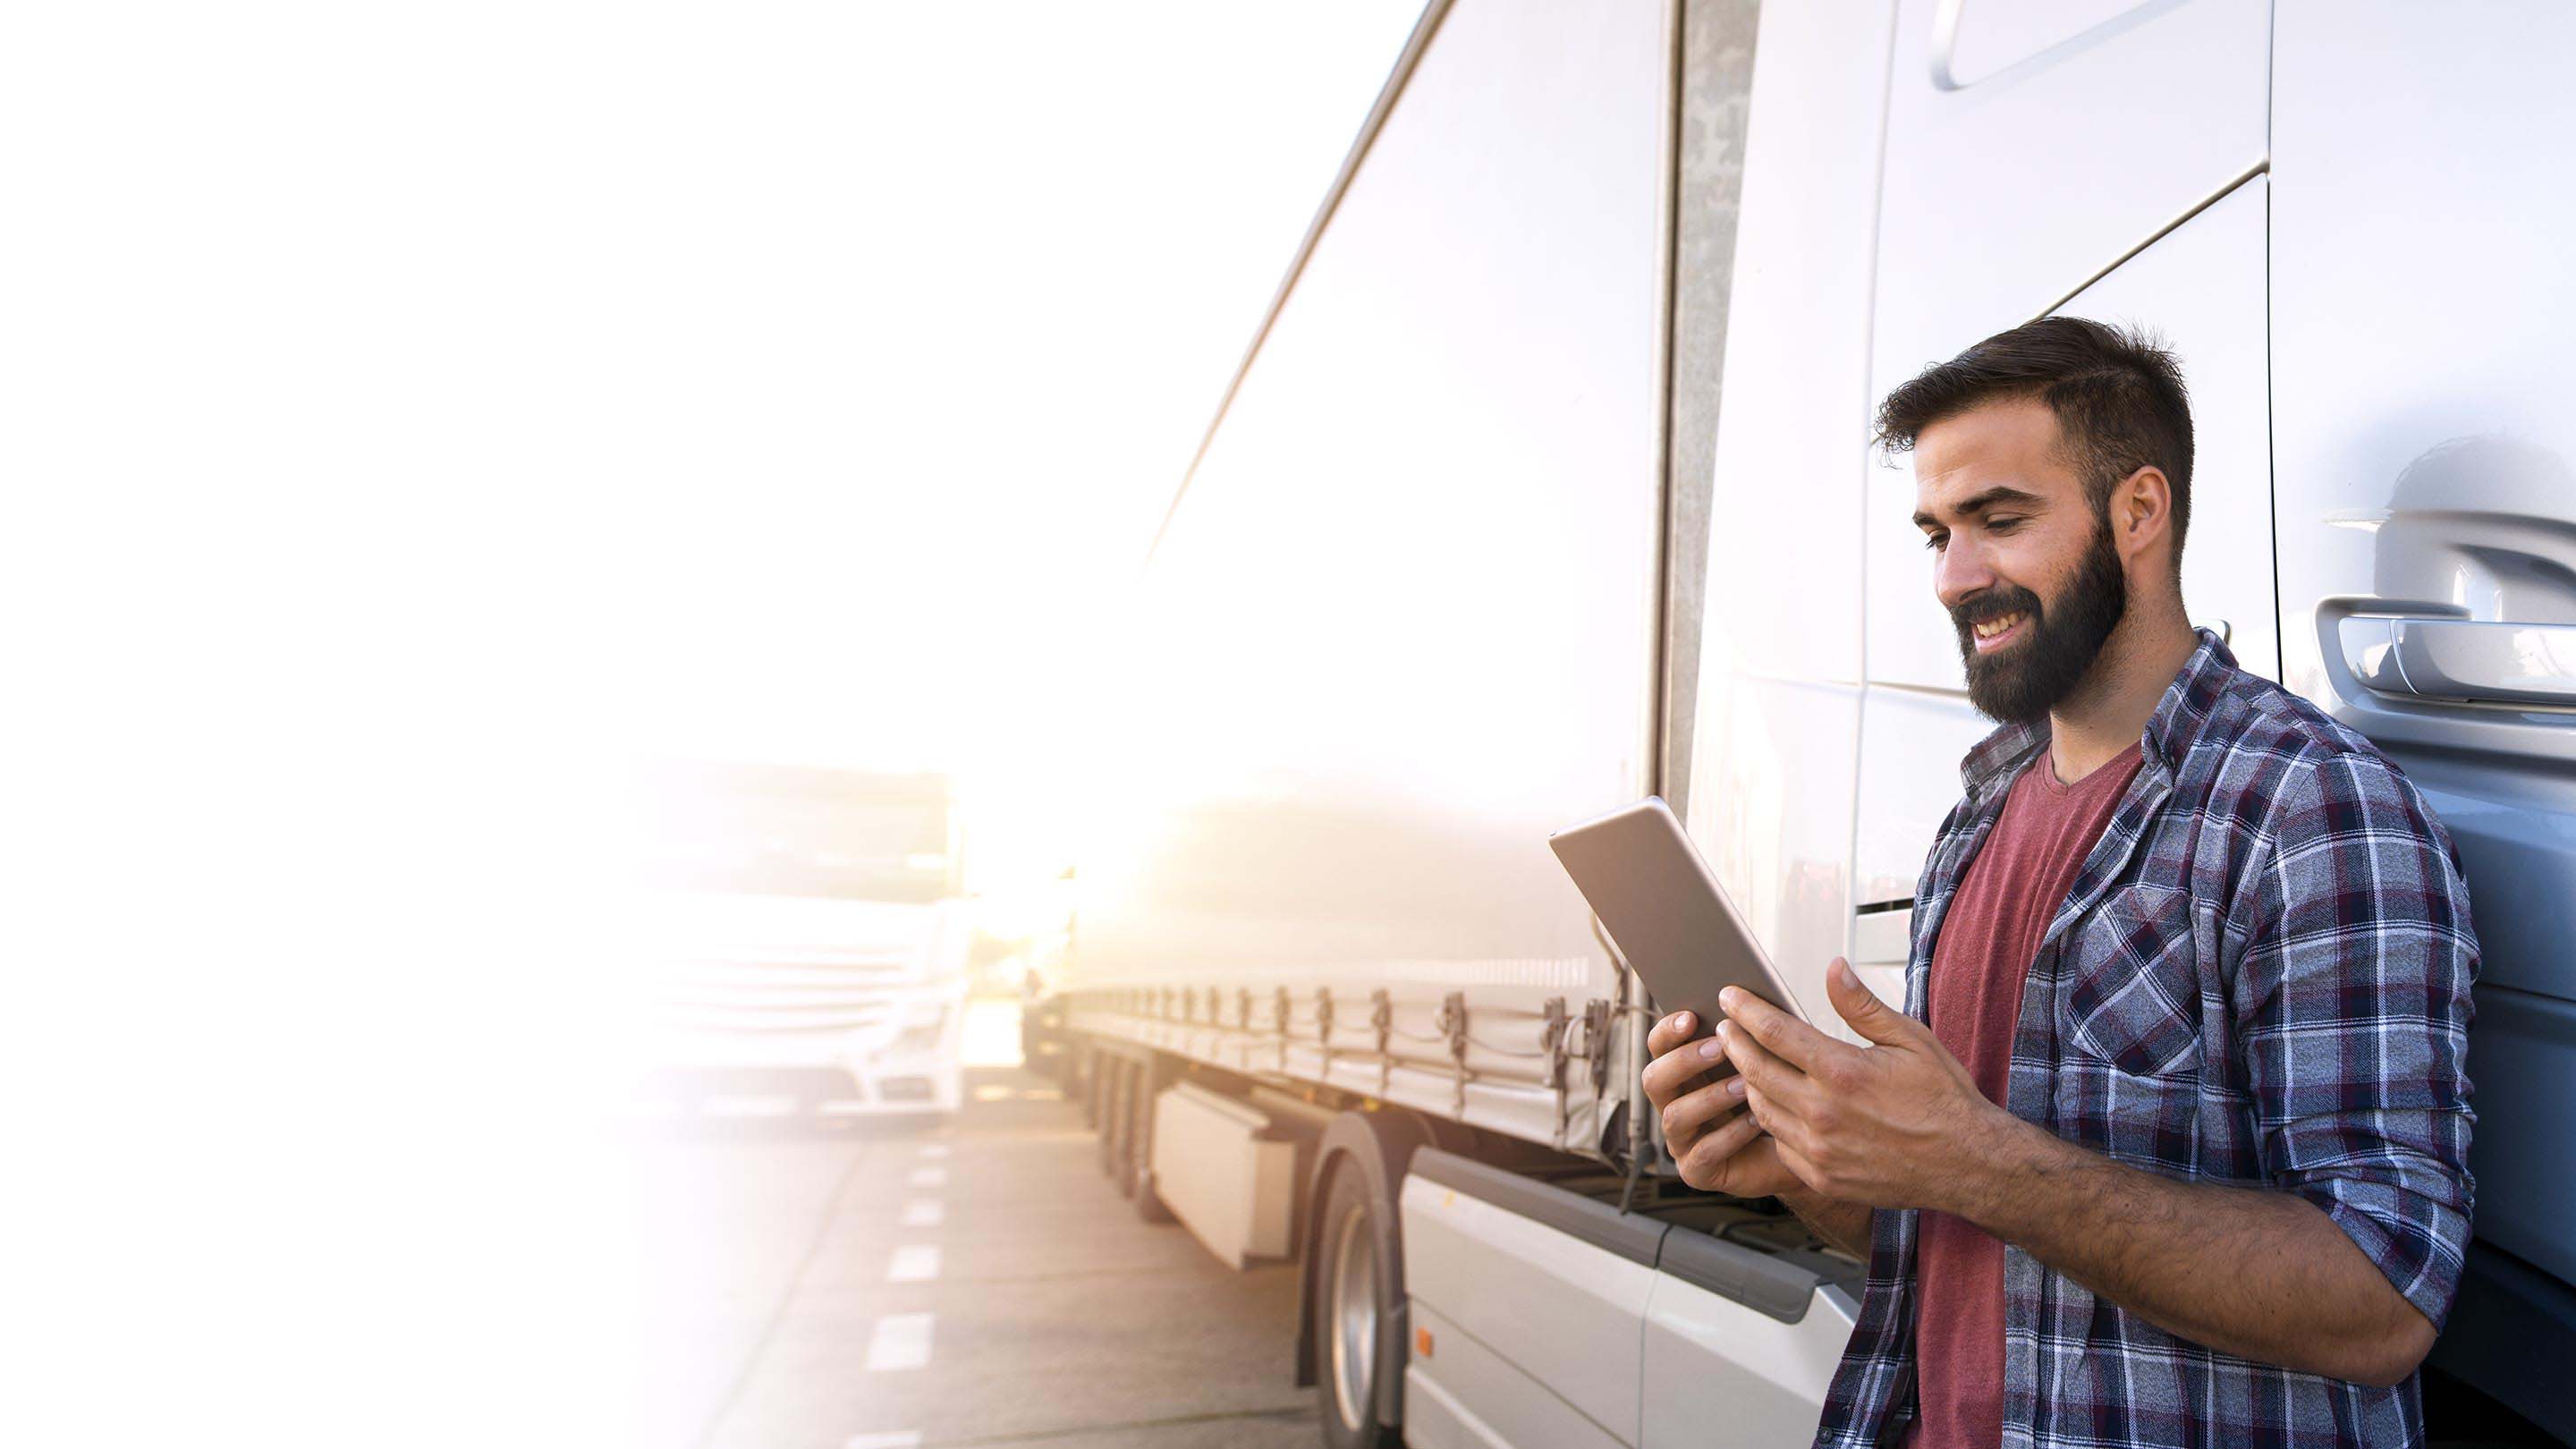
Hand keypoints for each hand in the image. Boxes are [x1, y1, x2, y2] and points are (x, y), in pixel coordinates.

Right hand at [1642, 1007, 1802, 1198]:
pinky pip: (1703, 1152)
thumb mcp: (1766, 1062)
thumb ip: (1750, 1037)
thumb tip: (1748, 1001)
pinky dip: (1729, 1135)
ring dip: (1710, 1097)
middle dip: (1684, 1061)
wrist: (1802, 1151)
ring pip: (1675, 1115)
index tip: (1691, 1015)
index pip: (1658, 1046)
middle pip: (1654, 1078)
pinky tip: (1756, 1121)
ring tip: (1746, 1085)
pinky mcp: (1696, 1171)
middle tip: (1721, 1047)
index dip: (1668, 1031)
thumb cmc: (1781, 1098)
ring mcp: (1681, 1140)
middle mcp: (1674, 1104)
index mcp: (1683, 1073)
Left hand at [1717, 957, 2006, 1211]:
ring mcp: (1819, 1150)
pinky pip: (1778, 1144)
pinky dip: (1770, 1121)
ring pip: (1760, 1109)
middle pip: (1754, 1070)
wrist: (1968, 1165)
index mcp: (1842, 1072)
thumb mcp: (1910, 1040)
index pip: (1774, 1032)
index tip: (1730, 996)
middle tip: (1726, 1028)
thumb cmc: (1944, 1100)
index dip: (1745, 1010)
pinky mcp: (1821, 1177)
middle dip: (1733, 1044)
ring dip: (1747, 1083)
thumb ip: (1862, 1006)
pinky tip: (1773, 1105)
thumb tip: (1833, 968)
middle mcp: (1823, 1113)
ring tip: (1745, 1063)